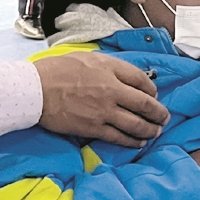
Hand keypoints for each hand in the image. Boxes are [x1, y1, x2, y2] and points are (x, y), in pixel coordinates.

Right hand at [33, 53, 167, 146]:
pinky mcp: (94, 128)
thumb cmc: (55, 71)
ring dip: (150, 129)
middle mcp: (111, 90)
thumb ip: (107, 66)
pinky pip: (119, 137)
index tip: (154, 94)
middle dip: (159, 112)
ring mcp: (104, 111)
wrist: (35, 90)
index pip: (141, 79)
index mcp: (110, 69)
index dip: (152, 88)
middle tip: (164, 117)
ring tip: (156, 132)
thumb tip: (121, 74)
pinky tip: (139, 142)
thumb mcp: (85, 57)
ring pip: (136, 124)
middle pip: (145, 104)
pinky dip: (132, 141)